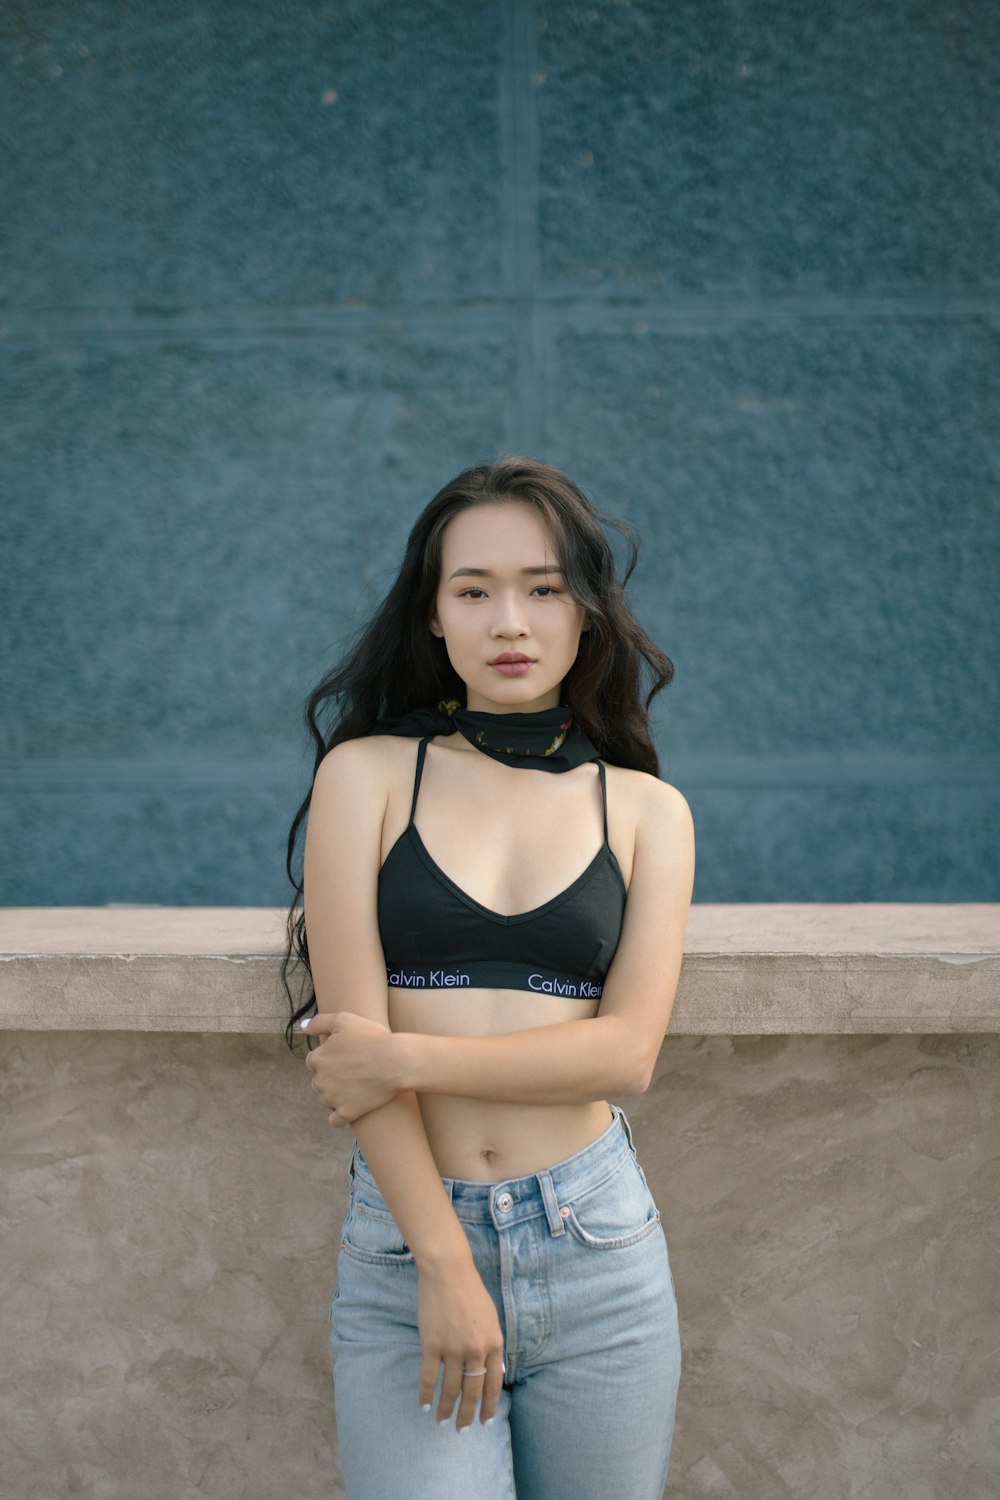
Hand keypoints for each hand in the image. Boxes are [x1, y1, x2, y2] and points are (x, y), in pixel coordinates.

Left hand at [301, 1011, 402, 1122]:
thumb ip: (319, 1022)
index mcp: (317, 1059)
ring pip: (327, 1099)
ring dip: (336, 1095)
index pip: (314, 1061)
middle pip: (319, 1081)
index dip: (330, 1057)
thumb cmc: (372, 1037)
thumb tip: (303, 1028)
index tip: (346, 1056)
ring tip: (357, 1085)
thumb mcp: (344, 1019)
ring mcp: (332, 1099)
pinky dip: (341, 1114)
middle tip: (354, 1070)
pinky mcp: (346, 1113)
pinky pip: (335, 1120)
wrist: (396, 1061)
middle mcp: (319, 1081)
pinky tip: (353, 1105)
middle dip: (332, 1077)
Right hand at [418, 1260, 504, 1430]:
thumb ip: (493, 1345)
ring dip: (445, 1408)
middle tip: (463, 1430)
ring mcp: (453, 1348)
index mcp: (494, 1343)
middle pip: (472, 1391)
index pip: (493, 1384)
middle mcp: (476, 1349)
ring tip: (441, 1421)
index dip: (489, 1405)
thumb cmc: (470, 1291)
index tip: (485, 1422)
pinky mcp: (432, 1344)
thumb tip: (495, 1372)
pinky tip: (423, 1405)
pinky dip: (426, 1394)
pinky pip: (429, 1377)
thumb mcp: (491, 1318)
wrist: (448, 1270)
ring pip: (451, 1388)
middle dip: (467, 1414)